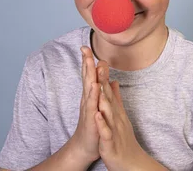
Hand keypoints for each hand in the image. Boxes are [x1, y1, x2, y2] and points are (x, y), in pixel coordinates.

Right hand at [69, 46, 101, 163]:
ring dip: (89, 76)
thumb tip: (107, 77)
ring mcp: (88, 108)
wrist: (86, 145)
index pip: (89, 75)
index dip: (88, 61)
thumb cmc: (93, 124)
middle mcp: (87, 99)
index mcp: (90, 95)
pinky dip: (93, 96)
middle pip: (87, 78)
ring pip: (89, 89)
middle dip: (86, 63)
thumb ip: (101, 90)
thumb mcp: (98, 104)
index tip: (86, 46)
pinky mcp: (91, 118)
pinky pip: (92, 105)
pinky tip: (95, 87)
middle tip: (85, 49)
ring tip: (90, 63)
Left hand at [94, 66, 163, 170]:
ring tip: (98, 84)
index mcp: (114, 110)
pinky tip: (98, 114)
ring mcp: (113, 128)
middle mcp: (115, 116)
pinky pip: (106, 131)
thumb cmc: (121, 138)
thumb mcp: (118, 115)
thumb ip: (116, 98)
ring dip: (103, 97)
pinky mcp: (110, 142)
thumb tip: (114, 81)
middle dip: (102, 79)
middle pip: (108, 96)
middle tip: (98, 62)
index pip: (107, 89)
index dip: (102, 73)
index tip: (97, 57)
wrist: (130, 162)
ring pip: (108, 112)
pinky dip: (102, 123)